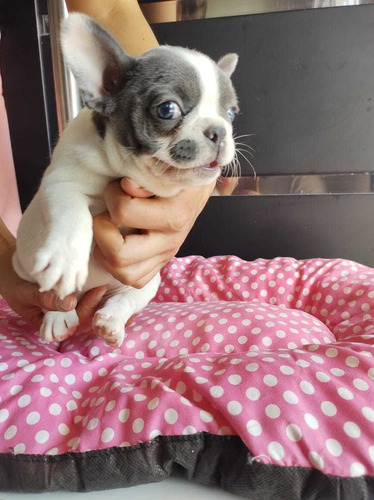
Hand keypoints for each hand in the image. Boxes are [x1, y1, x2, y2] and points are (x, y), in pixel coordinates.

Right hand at [0, 245, 106, 331]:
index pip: (71, 326)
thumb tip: (71, 304)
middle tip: (101, 288)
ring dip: (92, 299)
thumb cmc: (12, 283)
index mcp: (47, 325)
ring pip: (81, 309)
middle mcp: (57, 318)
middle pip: (80, 318)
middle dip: (93, 305)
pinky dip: (86, 292)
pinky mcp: (63, 296)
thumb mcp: (26, 293)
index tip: (94, 297)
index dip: (85, 315)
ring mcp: (61, 307)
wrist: (4, 269)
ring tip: (102, 285)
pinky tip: (96, 281)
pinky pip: (78, 297)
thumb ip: (45, 299)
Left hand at [92, 178, 214, 287]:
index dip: (112, 195)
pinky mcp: (161, 263)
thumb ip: (146, 174)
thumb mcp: (166, 165)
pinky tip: (117, 244)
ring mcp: (166, 256)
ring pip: (124, 274)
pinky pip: (135, 280)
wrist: (198, 185)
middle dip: (102, 231)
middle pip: (119, 255)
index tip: (118, 185)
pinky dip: (118, 267)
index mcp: (175, 215)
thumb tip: (127, 186)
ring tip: (109, 230)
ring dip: (106, 253)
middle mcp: (171, 242)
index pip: (124, 212)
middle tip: (107, 213)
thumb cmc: (178, 171)